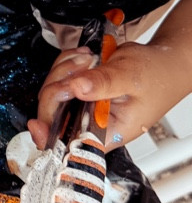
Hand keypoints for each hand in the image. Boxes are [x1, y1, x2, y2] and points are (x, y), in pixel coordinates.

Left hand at [29, 39, 190, 150]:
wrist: (163, 63)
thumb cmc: (156, 77)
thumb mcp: (130, 78)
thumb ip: (102, 84)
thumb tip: (76, 88)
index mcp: (106, 133)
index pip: (69, 144)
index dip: (49, 136)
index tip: (37, 123)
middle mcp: (90, 124)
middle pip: (53, 114)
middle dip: (59, 86)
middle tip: (81, 67)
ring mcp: (83, 108)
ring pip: (53, 93)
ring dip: (64, 70)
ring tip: (88, 59)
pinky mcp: (80, 92)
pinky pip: (60, 79)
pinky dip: (66, 64)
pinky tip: (84, 58)